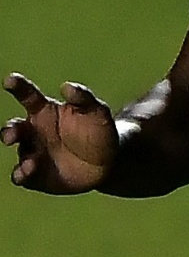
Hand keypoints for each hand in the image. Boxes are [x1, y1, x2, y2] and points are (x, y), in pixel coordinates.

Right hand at [3, 72, 118, 193]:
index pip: (26, 95)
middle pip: (14, 128)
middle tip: (13, 135)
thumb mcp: (97, 112)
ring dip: (22, 159)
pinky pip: (23, 176)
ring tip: (31, 163)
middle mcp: (33, 132)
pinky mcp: (37, 175)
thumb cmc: (99, 131)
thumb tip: (68, 87)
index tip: (10, 80)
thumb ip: (83, 98)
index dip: (17, 86)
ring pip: (20, 154)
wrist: (109, 162)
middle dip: (9, 131)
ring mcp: (33, 153)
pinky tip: (27, 174)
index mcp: (44, 111)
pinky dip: (21, 175)